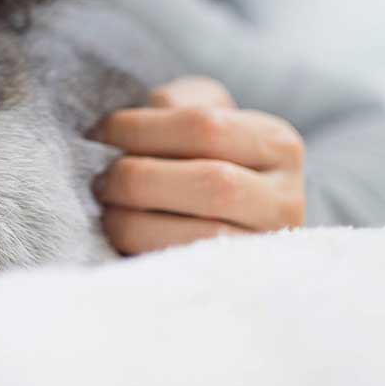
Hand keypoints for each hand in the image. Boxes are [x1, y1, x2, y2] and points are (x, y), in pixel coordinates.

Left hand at [88, 76, 304, 255]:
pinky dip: (144, 251)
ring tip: (108, 209)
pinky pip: (189, 271)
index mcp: (278, 144)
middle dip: (140, 179)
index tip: (99, 133)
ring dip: (136, 221)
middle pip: (213, 184)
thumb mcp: (198, 113)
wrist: (227, 215)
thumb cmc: (199, 154)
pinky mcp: (242, 282)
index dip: (141, 128)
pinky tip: (120, 235)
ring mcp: (269, 246)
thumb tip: (142, 117)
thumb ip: (176, 103)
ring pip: (204, 236)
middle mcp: (285, 198)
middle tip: (101, 180)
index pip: (206, 127)